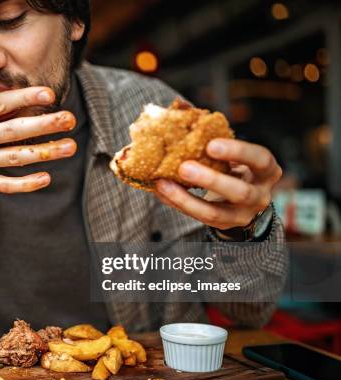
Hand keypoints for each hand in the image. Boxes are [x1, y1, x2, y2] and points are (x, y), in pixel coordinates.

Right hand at [0, 57, 76, 230]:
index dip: (23, 98)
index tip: (48, 94)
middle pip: (13, 129)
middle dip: (44, 124)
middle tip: (70, 118)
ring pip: (15, 157)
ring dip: (45, 152)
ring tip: (71, 146)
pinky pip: (4, 185)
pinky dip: (25, 184)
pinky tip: (46, 178)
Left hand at [155, 138, 281, 229]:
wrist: (242, 202)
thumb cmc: (234, 166)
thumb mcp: (232, 152)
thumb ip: (212, 133)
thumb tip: (181, 106)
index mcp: (266, 170)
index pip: (261, 159)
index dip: (238, 151)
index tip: (211, 144)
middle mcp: (259, 195)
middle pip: (240, 192)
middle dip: (211, 180)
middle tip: (183, 166)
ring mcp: (241, 215)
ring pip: (215, 213)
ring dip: (186, 199)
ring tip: (164, 184)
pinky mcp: (222, 226)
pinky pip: (197, 218)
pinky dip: (177, 203)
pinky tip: (161, 192)